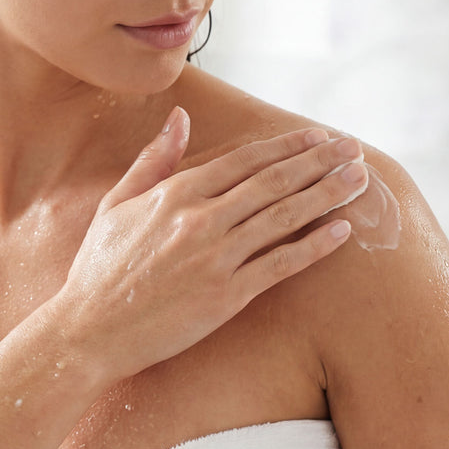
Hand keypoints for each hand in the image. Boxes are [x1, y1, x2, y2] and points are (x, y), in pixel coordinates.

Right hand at [58, 107, 365, 383]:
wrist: (88, 331)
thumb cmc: (98, 270)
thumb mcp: (117, 203)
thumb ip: (154, 159)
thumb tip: (180, 117)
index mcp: (175, 194)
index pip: (244, 160)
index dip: (287, 146)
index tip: (319, 137)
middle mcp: (199, 219)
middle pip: (273, 182)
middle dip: (320, 162)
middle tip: (354, 149)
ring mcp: (215, 258)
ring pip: (284, 217)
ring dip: (327, 194)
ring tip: (360, 180)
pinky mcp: (225, 296)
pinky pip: (280, 265)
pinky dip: (314, 246)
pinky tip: (342, 231)